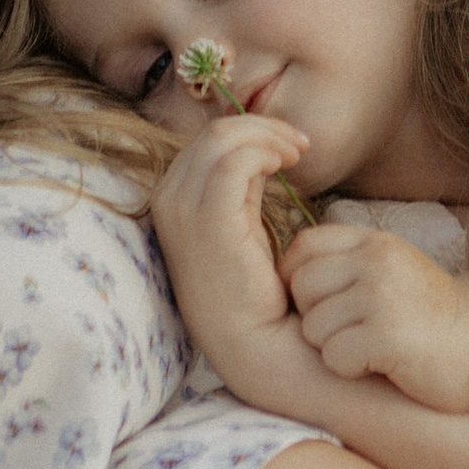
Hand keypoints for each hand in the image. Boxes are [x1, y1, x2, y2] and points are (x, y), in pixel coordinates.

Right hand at [151, 116, 308, 395]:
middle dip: (262, 127)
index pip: (207, 140)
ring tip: (298, 153)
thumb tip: (259, 146)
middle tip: (300, 144)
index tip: (289, 144)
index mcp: (172, 198)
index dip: (251, 131)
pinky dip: (264, 151)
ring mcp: (182, 211)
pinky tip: (287, 164)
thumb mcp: (241, 221)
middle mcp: (167, 200)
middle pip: (213, 133)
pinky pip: (233, 162)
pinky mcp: (208, 223)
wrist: (255, 341)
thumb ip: (241, 184)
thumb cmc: (254, 286)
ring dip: (267, 136)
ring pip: (222, 139)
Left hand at [280, 224, 468, 414]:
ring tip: (370, 348)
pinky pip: (333, 357)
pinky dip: (350, 369)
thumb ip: (348, 263)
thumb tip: (285, 274)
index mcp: (375, 242)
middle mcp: (376, 261)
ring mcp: (381, 297)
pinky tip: (380, 365)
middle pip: (300, 287)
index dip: (296, 279)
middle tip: (349, 332)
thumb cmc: (428, 318)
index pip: (303, 246)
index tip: (319, 304)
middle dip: (314, 318)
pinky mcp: (386, 336)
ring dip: (333, 348)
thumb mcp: (391, 271)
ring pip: (312, 327)